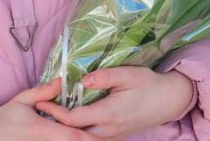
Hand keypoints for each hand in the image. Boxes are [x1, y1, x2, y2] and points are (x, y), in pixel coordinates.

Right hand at [0, 77, 101, 140]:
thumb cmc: (6, 116)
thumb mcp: (22, 99)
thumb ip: (43, 91)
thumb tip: (61, 80)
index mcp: (40, 129)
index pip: (70, 136)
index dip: (88, 138)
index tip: (102, 137)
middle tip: (108, 140)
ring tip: (99, 140)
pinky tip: (79, 140)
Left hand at [36, 67, 194, 140]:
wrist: (169, 100)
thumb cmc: (149, 84)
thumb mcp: (129, 74)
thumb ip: (105, 76)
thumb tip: (83, 79)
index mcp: (109, 113)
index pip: (74, 119)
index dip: (54, 112)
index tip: (41, 102)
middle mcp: (108, 130)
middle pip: (74, 134)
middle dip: (56, 125)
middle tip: (40, 111)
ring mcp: (113, 136)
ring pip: (83, 138)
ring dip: (66, 129)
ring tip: (51, 116)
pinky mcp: (115, 136)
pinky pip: (92, 138)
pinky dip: (78, 131)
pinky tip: (70, 121)